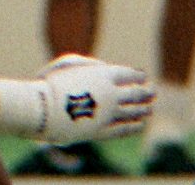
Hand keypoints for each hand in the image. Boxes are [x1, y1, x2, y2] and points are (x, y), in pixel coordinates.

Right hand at [33, 56, 153, 144]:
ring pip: (133, 111)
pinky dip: (134, 126)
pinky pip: (123, 128)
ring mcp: (108, 114)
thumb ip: (89, 63)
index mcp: (103, 74)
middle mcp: (110, 94)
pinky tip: (140, 124)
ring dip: (144, 109)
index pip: (128, 74)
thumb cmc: (50, 82)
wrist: (41, 108)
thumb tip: (104, 67)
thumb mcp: (68, 62)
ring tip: (150, 108)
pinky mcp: (102, 131)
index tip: (143, 77)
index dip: (138, 75)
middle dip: (146, 92)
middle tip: (153, 91)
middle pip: (135, 93)